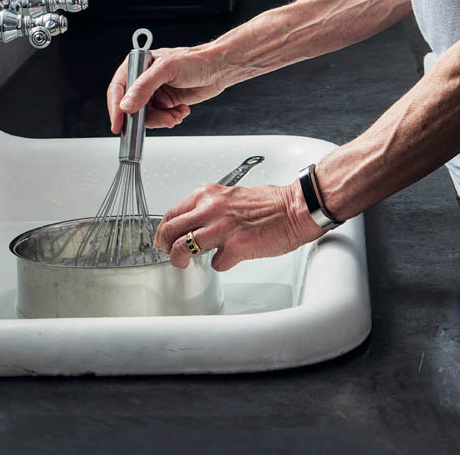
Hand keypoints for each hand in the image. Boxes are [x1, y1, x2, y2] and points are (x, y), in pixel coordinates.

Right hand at [106, 42, 233, 133]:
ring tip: (174, 115)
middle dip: (145, 117)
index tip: (118, 124)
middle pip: (132, 107)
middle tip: (161, 118)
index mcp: (138, 65)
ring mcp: (155, 92)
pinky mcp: (166, 102)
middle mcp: (144, 80)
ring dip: (161, 119)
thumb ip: (144, 87)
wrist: (218, 68)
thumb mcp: (167, 69)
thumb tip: (126, 105)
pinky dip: (169, 119)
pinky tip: (181, 111)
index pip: (118, 89)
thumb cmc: (195, 60)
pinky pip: (160, 118)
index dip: (116, 108)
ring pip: (147, 116)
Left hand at [154, 180, 324, 271]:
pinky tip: (228, 260)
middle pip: (170, 230)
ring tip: (185, 263)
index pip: (173, 211)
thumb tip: (195, 222)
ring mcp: (222, 228)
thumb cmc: (270, 203)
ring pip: (182, 248)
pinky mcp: (235, 247)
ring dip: (180, 259)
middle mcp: (211, 209)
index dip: (164, 228)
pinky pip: (215, 263)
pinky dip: (219, 264)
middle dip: (164, 245)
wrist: (295, 208)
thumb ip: (211, 208)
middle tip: (167, 253)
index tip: (164, 236)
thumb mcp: (232, 196)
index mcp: (210, 194)